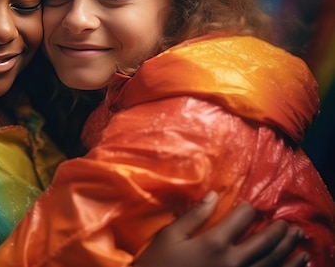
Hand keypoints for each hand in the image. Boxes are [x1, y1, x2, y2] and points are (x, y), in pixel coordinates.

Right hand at [134, 192, 308, 266]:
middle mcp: (232, 261)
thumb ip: (194, 216)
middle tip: (288, 223)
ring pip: (273, 263)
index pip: (242, 219)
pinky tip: (295, 263)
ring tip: (298, 240)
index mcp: (214, 243)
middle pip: (265, 242)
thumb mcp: (169, 236)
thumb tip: (214, 196)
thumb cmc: (158, 264)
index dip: (249, 209)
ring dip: (289, 250)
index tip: (251, 206)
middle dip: (278, 230)